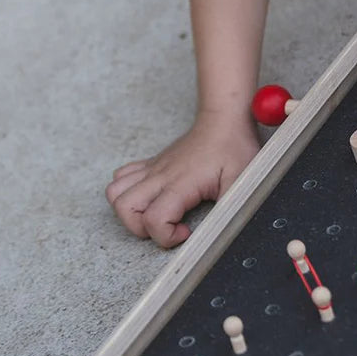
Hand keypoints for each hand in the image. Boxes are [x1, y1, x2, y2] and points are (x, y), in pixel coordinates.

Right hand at [106, 110, 259, 247]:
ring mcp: (153, 168)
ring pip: (115, 192)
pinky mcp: (152, 164)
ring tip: (154, 214)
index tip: (186, 231)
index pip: (154, 219)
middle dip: (141, 228)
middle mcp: (160, 175)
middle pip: (125, 207)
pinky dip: (126, 192)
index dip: (166, 236)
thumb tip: (225, 227)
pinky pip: (121, 177)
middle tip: (167, 226)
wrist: (223, 119)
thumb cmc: (232, 147)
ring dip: (128, 211)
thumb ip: (232, 205)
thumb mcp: (242, 179)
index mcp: (181, 182)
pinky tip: (151, 196)